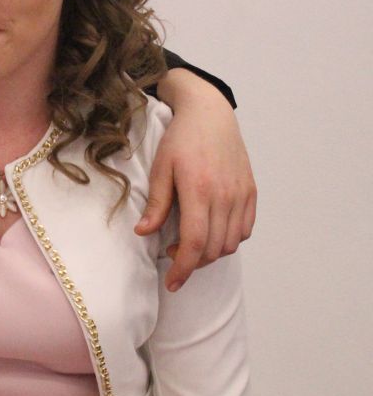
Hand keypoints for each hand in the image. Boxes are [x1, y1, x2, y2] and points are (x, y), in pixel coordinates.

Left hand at [136, 70, 256, 290]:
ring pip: (231, 242)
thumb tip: (143, 232)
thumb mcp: (160, 168)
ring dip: (210, 253)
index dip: (183, 268)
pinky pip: (245, 229)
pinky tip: (211, 233)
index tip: (172, 282)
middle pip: (214, 248)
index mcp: (199, 190)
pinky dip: (229, 240)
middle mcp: (225, 195)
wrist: (210, 113)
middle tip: (173, 260)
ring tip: (189, 245)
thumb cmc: (180, 139)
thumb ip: (156, 203)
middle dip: (192, 263)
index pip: (194, 242)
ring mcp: (242, 194)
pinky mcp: (251, 191)